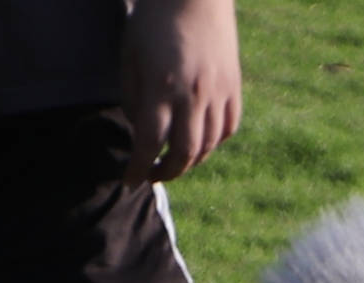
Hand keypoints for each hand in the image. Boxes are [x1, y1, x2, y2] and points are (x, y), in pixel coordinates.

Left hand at [120, 0, 241, 185]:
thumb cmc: (154, 20)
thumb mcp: (130, 57)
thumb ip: (133, 99)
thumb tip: (142, 133)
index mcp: (161, 87)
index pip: (149, 144)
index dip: (138, 169)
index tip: (130, 182)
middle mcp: (192, 94)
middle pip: (183, 154)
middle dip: (166, 173)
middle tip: (153, 175)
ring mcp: (217, 91)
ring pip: (208, 146)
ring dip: (190, 163)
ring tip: (175, 163)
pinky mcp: (233, 85)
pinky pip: (227, 128)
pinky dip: (213, 143)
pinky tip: (200, 141)